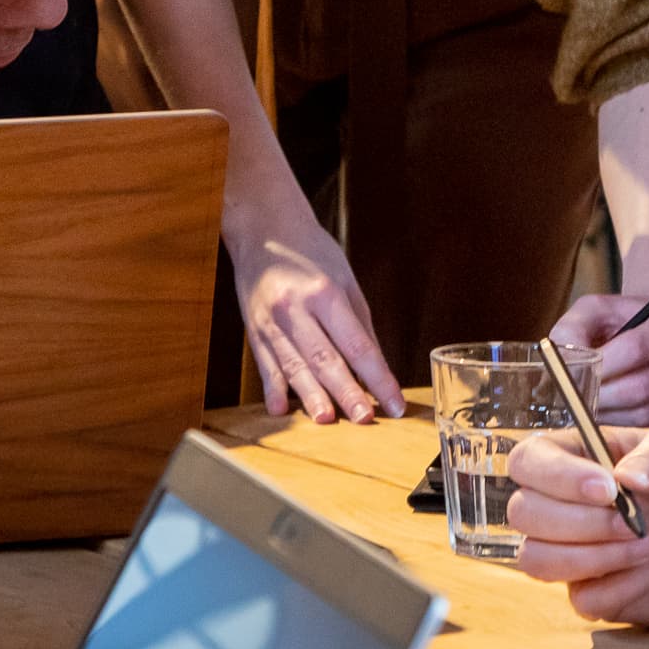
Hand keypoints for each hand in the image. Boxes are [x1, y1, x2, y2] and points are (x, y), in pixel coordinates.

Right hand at [231, 210, 402, 422]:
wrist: (263, 229)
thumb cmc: (311, 252)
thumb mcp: (345, 279)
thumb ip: (361, 325)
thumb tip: (377, 368)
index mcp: (326, 293)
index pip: (358, 345)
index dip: (378, 377)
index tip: (394, 402)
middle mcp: (296, 308)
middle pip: (325, 359)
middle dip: (347, 393)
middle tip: (364, 419)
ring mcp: (271, 321)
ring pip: (293, 367)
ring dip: (310, 397)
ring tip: (326, 420)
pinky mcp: (254, 331)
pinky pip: (265, 365)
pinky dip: (273, 389)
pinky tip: (282, 410)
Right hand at [504, 417, 648, 626]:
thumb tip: (626, 476)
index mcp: (592, 456)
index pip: (530, 459)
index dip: (556, 477)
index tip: (608, 490)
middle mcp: (576, 503)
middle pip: (523, 512)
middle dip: (577, 523)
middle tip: (637, 523)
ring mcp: (586, 550)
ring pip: (535, 559)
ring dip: (590, 557)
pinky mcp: (604, 592)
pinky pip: (578, 598)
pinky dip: (617, 588)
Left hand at [548, 293, 648, 425]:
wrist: (646, 333)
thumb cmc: (616, 321)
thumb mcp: (592, 311)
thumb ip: (572, 330)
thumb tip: (562, 366)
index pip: (636, 348)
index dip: (599, 366)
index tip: (570, 376)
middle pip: (641, 388)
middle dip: (599, 397)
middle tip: (569, 400)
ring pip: (642, 415)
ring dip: (605, 417)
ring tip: (580, 409)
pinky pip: (645, 430)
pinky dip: (617, 429)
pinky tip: (599, 417)